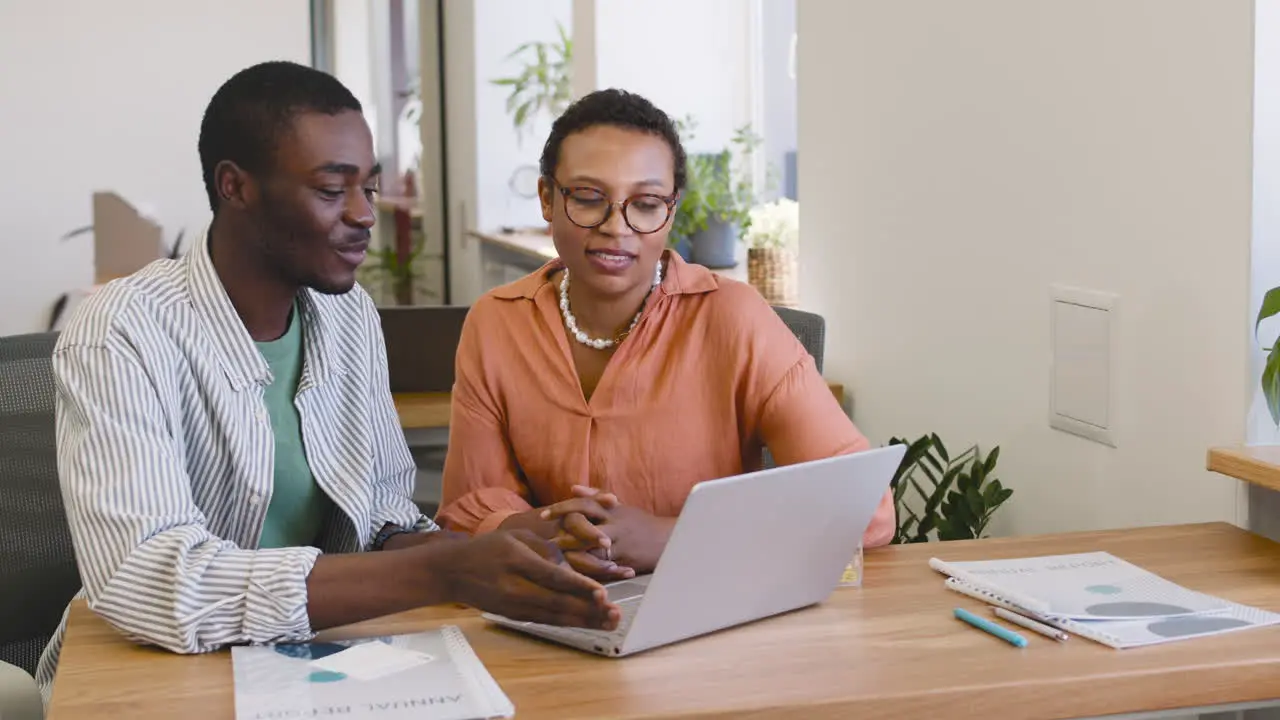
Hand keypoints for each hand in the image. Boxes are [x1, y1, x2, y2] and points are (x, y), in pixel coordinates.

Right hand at [422, 529, 620, 629]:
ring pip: (555, 616)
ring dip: (585, 621)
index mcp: (517, 561)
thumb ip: (545, 548)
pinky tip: (588, 624)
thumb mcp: (516, 536)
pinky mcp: (514, 615)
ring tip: (610, 622)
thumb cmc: (489, 548)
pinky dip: (569, 623)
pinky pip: (546, 621)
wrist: (453, 572)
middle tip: (616, 613)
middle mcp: (515, 587)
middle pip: (558, 602)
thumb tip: (572, 564)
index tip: (602, 593)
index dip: (579, 587)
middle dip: (590, 610)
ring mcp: (514, 605)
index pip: (553, 577)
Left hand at [543, 486, 675, 573]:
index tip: (543, 515)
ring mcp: (620, 543)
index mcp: (611, 509)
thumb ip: (596, 497)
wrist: (669, 540)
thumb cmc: (641, 524)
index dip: (562, 508)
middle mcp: (614, 523)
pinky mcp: (625, 560)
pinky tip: (576, 572)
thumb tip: (573, 487)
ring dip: (573, 553)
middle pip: (583, 524)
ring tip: (560, 558)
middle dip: (564, 533)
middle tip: (548, 542)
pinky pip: (603, 566)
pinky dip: (590, 569)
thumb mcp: (621, 507)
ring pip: (589, 547)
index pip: (583, 504)